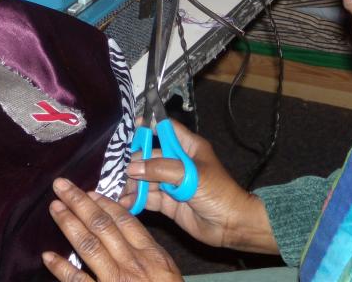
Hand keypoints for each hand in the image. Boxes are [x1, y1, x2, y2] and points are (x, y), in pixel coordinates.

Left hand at [43, 178, 181, 281]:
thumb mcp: (167, 272)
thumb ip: (148, 252)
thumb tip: (128, 231)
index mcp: (151, 254)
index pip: (125, 221)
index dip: (105, 203)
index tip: (89, 190)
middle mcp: (132, 264)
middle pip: (103, 226)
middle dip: (81, 203)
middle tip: (62, 186)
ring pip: (89, 246)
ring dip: (69, 225)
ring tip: (54, 208)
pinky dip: (62, 269)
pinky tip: (48, 256)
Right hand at [121, 120, 278, 254]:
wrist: (229, 224)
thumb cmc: (217, 192)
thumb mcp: (190, 175)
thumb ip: (161, 169)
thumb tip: (133, 167)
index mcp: (189, 147)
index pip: (167, 130)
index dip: (152, 126)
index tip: (134, 125)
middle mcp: (178, 162)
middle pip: (151, 156)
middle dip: (137, 162)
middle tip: (124, 172)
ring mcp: (171, 182)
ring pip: (146, 178)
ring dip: (133, 183)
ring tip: (121, 190)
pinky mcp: (167, 201)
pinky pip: (148, 197)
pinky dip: (136, 199)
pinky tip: (125, 202)